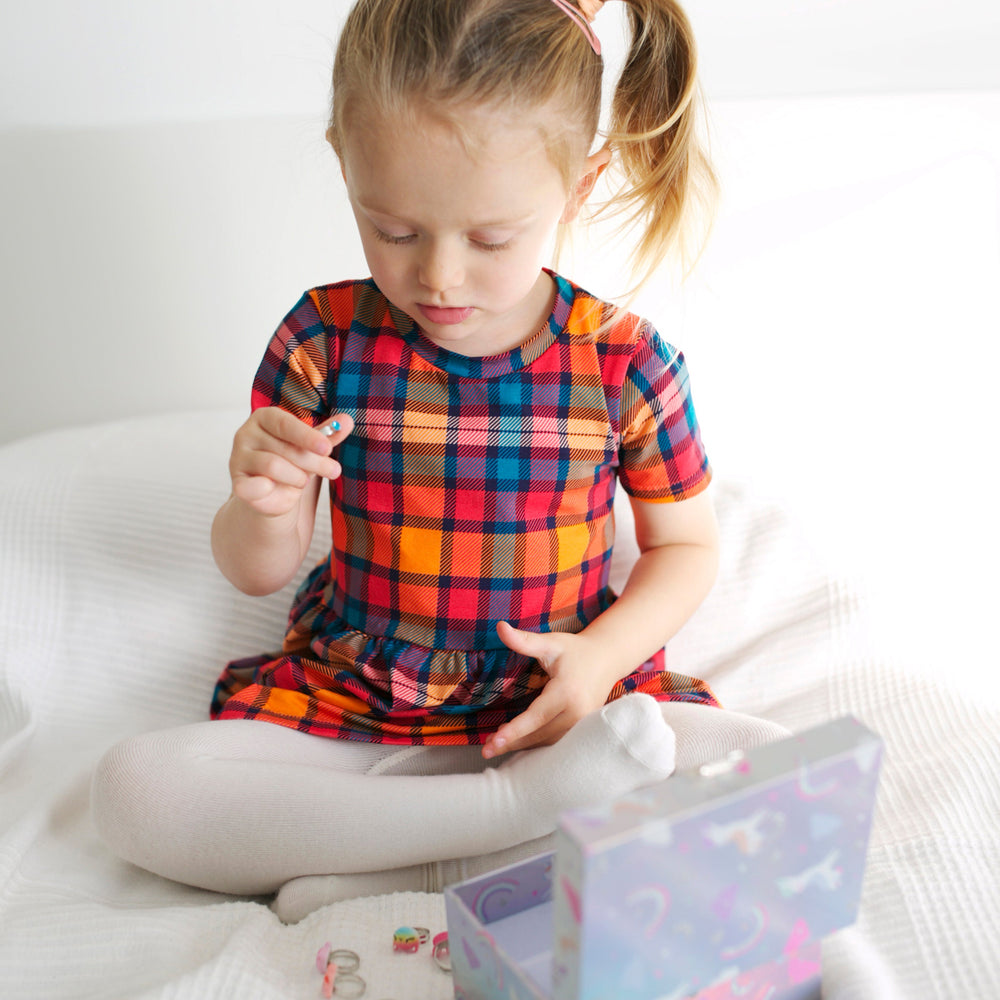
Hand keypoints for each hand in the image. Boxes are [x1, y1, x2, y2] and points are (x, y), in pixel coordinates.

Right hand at [228, 407, 353, 516]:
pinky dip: (268, 488)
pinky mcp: (237, 483)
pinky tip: (275, 488)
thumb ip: (328, 435)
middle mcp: (246, 434)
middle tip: (333, 470)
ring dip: (297, 477)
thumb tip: (348, 420)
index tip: (327, 448)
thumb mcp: (312, 447)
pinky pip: (252, 486)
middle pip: (284, 447)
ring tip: (303, 481)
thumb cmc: (294, 463)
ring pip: (273, 465)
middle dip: (313, 462)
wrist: (275, 494)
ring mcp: (238, 458)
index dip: (307, 436)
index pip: (284, 423)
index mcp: (264, 418)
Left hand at [481, 622, 620, 758]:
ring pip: (548, 741)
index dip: (515, 730)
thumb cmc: (576, 650)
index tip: (495, 741)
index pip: (536, 716)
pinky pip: (557, 740)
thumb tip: (499, 627)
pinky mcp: (583, 728)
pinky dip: (537, 744)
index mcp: (567, 692)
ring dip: (523, 745)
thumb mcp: (550, 643)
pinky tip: (519, 743)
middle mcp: (577, 712)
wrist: (607, 658)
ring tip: (496, 747)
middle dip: (512, 743)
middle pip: (540, 733)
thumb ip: (524, 640)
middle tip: (486, 750)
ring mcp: (582, 723)